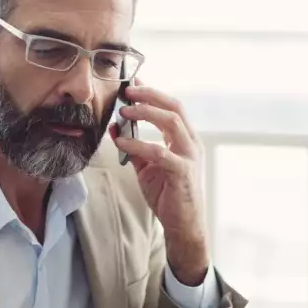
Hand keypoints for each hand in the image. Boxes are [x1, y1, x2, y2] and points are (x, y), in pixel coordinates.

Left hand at [110, 82, 209, 285]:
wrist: (183, 224)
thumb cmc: (167, 195)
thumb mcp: (147, 168)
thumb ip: (134, 148)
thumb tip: (115, 128)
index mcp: (184, 140)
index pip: (171, 108)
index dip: (152, 93)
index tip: (132, 83)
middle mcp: (191, 144)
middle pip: (174, 108)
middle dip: (150, 95)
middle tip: (127, 90)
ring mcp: (190, 157)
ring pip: (171, 123)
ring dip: (146, 113)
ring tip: (124, 110)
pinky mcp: (182, 172)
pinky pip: (159, 152)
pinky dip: (138, 144)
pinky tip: (122, 141)